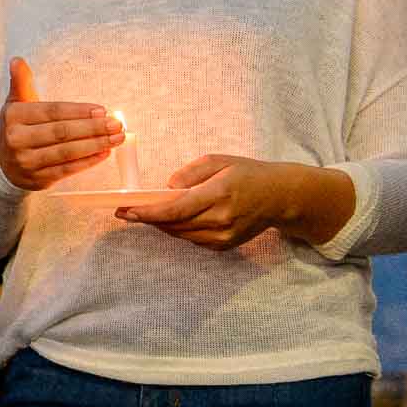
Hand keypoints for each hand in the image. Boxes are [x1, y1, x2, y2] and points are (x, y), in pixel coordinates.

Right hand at [0, 59, 123, 190]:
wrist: (3, 164)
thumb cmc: (18, 128)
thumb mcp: (16, 104)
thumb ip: (21, 82)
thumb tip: (17, 60)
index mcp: (14, 117)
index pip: (52, 112)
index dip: (78, 111)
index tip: (102, 110)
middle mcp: (17, 140)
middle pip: (61, 132)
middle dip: (92, 128)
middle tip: (116, 124)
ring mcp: (27, 161)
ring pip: (66, 152)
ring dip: (95, 145)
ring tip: (117, 138)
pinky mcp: (38, 179)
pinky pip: (67, 170)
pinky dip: (88, 161)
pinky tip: (104, 153)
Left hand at [115, 154, 305, 249]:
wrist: (281, 197)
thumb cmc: (248, 174)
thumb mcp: (219, 161)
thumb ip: (190, 173)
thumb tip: (166, 188)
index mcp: (219, 194)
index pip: (176, 210)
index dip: (148, 213)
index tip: (126, 211)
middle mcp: (221, 219)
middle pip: (173, 225)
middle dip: (147, 219)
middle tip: (126, 211)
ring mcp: (224, 236)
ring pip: (180, 234)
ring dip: (161, 225)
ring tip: (145, 213)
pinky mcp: (225, 245)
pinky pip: (192, 239)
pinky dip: (179, 229)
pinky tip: (174, 219)